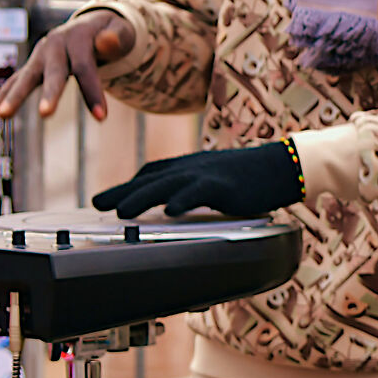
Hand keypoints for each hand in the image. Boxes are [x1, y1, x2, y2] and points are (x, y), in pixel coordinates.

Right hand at [0, 10, 134, 121]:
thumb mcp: (123, 32)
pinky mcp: (34, 65)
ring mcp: (41, 56)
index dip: (93, 92)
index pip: (85, 68)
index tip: (102, 117)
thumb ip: (117, 38)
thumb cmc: (112, 33)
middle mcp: (55, 46)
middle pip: (53, 73)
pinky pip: (17, 80)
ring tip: (3, 115)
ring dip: (15, 96)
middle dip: (50, 94)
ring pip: (27, 77)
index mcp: (78, 38)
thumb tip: (106, 42)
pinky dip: (5, 94)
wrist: (92, 24)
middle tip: (45, 114)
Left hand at [91, 142, 302, 218]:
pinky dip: (183, 200)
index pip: (152, 172)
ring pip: (166, 184)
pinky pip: (198, 191)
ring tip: (120, 211)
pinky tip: (170, 210)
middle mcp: (191, 167)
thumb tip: (174, 207)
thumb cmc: (250, 178)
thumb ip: (194, 189)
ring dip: (141, 196)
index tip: (108, 197)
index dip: (128, 184)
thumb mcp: (214, 179)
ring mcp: (206, 174)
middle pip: (150, 178)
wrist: (281, 166)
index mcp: (189, 166)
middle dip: (121, 191)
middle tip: (96, 203)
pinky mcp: (223, 184)